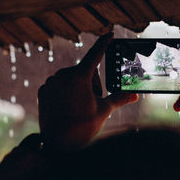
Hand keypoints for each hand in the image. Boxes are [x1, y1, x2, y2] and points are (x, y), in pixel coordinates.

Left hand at [38, 33, 137, 151]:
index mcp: (79, 76)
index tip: (109, 33)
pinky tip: (67, 108)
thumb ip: (119, 98)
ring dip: (80, 88)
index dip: (104, 43)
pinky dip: (66, 93)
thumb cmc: (82, 127)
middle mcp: (63, 75)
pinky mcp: (44, 91)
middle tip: (93, 102)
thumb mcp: (104, 110)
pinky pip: (60, 86)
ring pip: (72, 79)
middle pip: (85, 72)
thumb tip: (135, 95)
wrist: (57, 145)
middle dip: (93, 84)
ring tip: (79, 108)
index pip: (95, 54)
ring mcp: (51, 82)